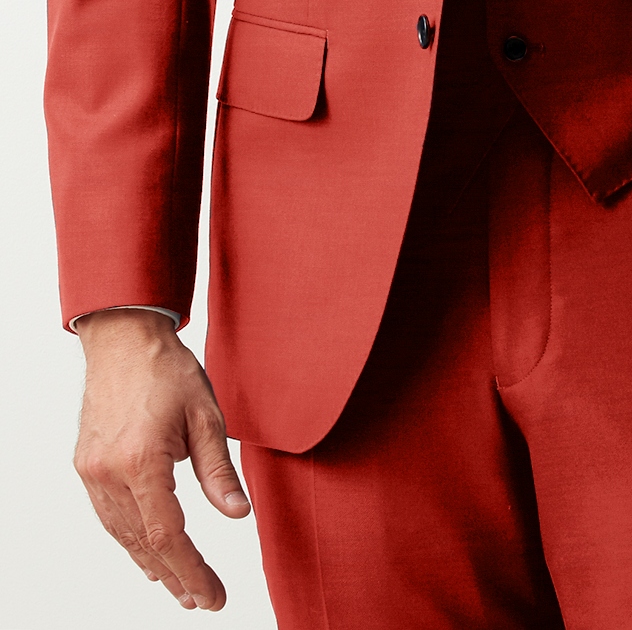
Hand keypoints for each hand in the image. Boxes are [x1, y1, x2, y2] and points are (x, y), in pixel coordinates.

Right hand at [74, 309, 250, 610]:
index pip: (168, 536)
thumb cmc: (167, 369)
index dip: (192, 572)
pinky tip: (147, 553)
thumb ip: (219, 471)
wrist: (123, 337)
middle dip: (176, 576)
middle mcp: (110, 472)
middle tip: (201, 600)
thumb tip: (238, 514)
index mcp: (142, 461)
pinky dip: (130, 539)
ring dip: (152, 564)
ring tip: (179, 587)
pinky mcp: (87, 463)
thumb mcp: (206, 416)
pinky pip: (109, 515)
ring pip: (123, 534)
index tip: (213, 596)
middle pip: (143, 543)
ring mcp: (93, 470)